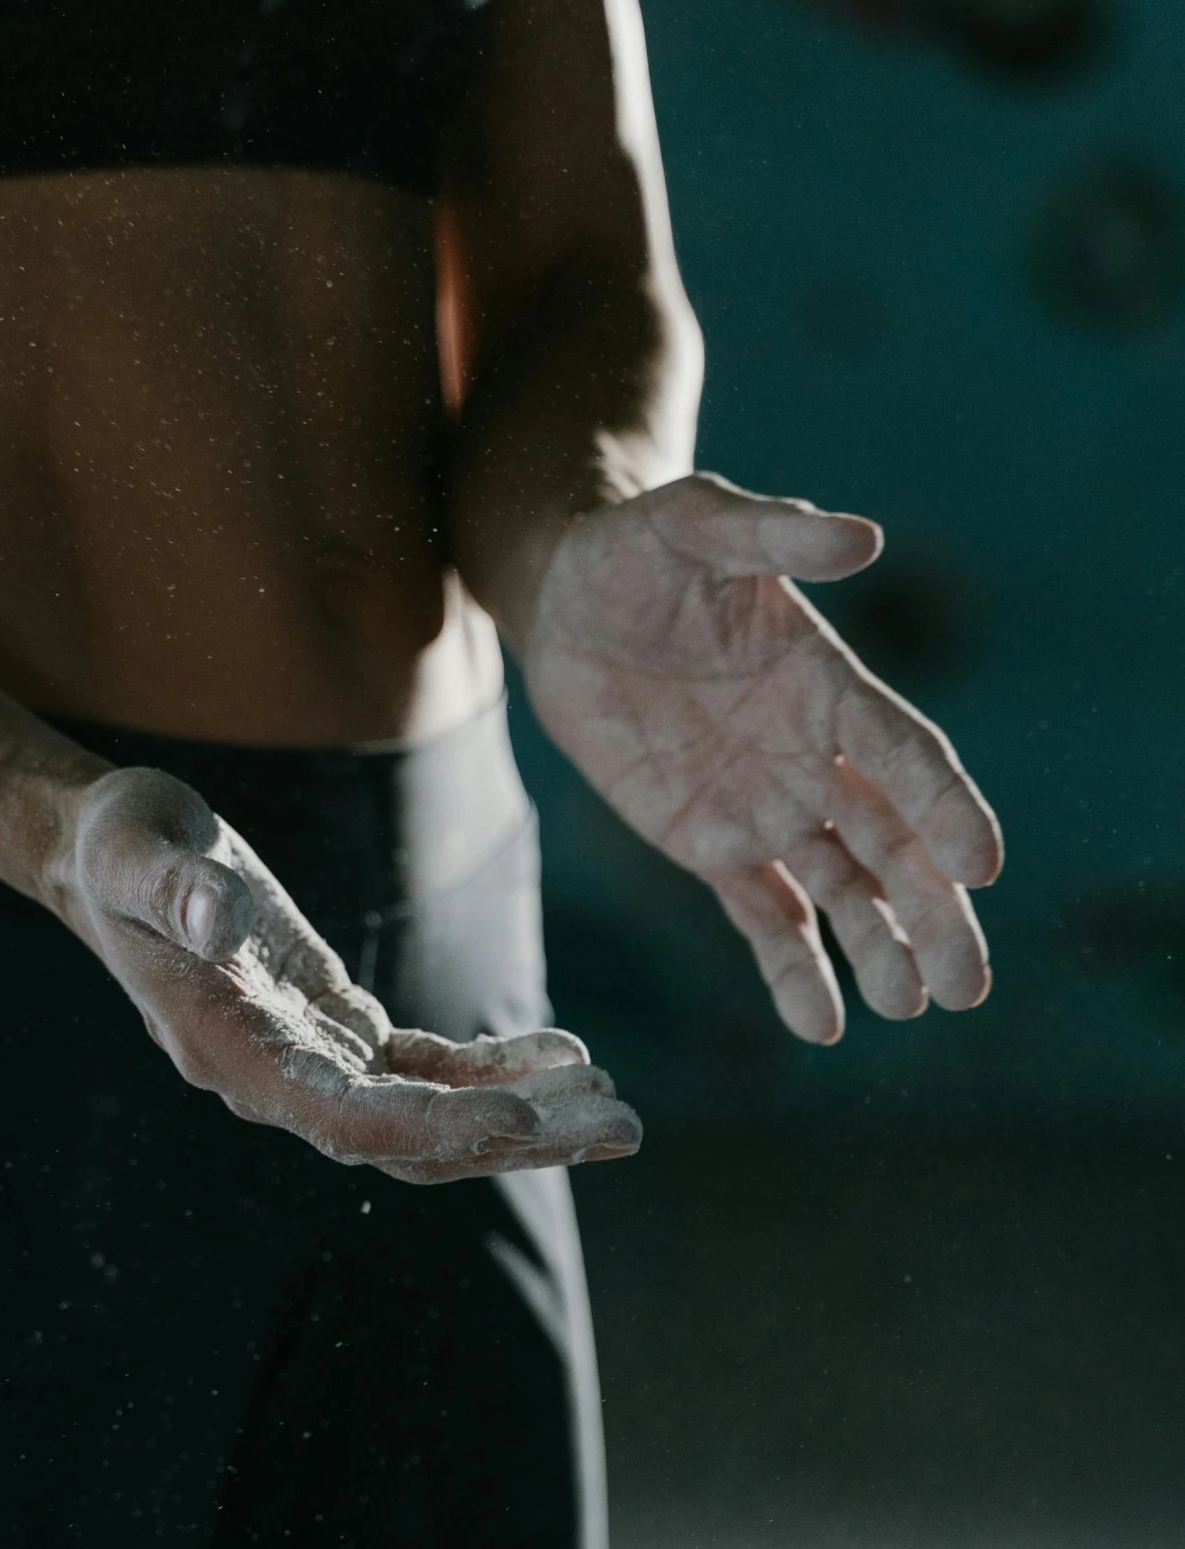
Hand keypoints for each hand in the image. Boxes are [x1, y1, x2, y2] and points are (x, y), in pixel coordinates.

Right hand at [54, 766, 641, 1182]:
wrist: (106, 852)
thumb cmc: (118, 845)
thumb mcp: (135, 848)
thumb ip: (176, 889)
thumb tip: (222, 916)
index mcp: (234, 1055)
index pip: (348, 1120)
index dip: (438, 1124)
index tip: (526, 1118)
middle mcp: (279, 1081)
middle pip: (413, 1141)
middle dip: (520, 1139)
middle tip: (625, 1129)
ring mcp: (313, 1063)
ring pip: (433, 1118)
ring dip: (528, 1116)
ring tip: (619, 1107)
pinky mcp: (338, 1031)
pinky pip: (429, 1071)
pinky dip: (496, 1068)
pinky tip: (562, 1050)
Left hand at [523, 472, 1003, 1043]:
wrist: (567, 600)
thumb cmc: (637, 549)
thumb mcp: (696, 524)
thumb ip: (773, 535)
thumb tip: (861, 537)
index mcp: (830, 685)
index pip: (905, 755)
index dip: (946, 808)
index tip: (981, 864)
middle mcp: (814, 756)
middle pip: (893, 844)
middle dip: (934, 911)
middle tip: (969, 982)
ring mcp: (766, 807)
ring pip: (841, 891)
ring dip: (880, 949)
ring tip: (915, 1005)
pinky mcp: (710, 845)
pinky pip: (762, 915)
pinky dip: (793, 968)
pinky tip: (825, 1025)